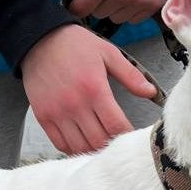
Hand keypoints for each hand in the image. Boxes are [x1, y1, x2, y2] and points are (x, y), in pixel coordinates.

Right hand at [20, 24, 157, 154]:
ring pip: (80, 147)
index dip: (126, 135)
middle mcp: (75, 105)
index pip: (115, 125)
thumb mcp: (108, 53)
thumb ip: (131, 75)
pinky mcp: (43, 117)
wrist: (39, 39)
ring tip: (101, 143)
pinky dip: (73, 148)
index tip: (132, 134)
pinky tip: (82, 141)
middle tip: (118, 140)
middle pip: (99, 141)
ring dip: (93, 149)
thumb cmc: (75, 45)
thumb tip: (151, 92)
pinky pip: (60, 144)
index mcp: (95, 89)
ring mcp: (57, 113)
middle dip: (111, 144)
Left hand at [67, 0, 171, 24]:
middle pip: (98, 14)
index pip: (81, 8)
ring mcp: (139, 4)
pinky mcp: (152, 7)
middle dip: (97, 3)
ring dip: (114, 9)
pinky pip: (132, 19)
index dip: (76, 5)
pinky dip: (130, 11)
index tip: (78, 1)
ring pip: (115, 18)